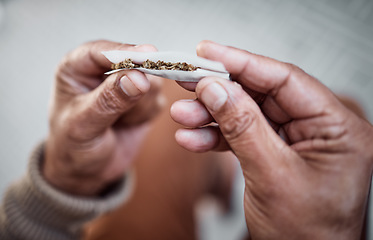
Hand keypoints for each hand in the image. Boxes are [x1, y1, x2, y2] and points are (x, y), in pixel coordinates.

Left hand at [43, 40, 163, 195]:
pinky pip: (158, 99)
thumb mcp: (84, 126)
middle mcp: (102, 70)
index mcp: (77, 68)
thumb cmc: (74, 148)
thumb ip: (109, 101)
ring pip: (152, 80)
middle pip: (135, 62)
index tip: (149, 55)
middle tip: (128, 110)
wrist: (88, 171)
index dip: (126, 52)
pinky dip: (146, 114)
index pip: (102, 51)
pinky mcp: (143, 97)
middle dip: (139, 86)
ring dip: (141, 106)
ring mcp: (126, 82)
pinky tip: (129, 123)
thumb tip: (139, 78)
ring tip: (120, 121)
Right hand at [171, 41, 372, 238]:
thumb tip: (215, 88)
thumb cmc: (306, 234)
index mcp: (337, 129)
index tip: (208, 52)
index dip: (243, 62)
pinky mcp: (275, 153)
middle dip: (221, 90)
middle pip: (262, 95)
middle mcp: (318, 129)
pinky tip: (192, 138)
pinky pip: (243, 137)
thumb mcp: (272, 176)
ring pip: (247, 115)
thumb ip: (243, 127)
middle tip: (188, 81)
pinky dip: (216, 137)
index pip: (285, 81)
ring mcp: (295, 141)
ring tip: (182, 115)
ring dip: (212, 115)